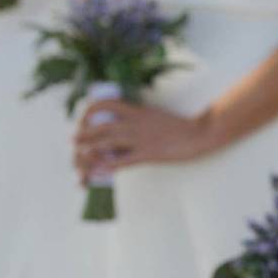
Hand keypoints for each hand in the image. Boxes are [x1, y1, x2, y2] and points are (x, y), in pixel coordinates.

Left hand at [74, 101, 213, 183]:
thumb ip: (140, 119)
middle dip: (83, 134)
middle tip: (75, 141)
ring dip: (88, 152)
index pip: (106, 104)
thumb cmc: (181, 127)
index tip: (83, 120)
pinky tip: (96, 173)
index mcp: (138, 110)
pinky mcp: (150, 154)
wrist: (202, 132)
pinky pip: (122, 161)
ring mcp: (142, 138)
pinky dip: (106, 167)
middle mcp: (136, 122)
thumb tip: (123, 125)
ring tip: (77, 159)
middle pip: (100, 126)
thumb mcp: (156, 116)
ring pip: (107, 143)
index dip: (89, 111)